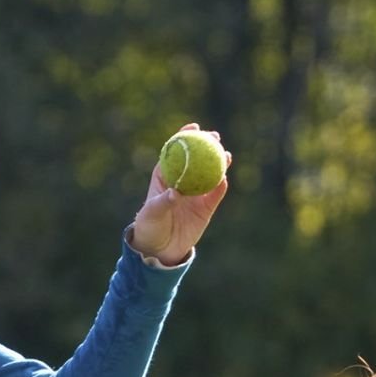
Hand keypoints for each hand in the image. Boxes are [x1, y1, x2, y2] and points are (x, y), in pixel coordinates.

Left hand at [127, 124, 230, 266]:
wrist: (160, 250)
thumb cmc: (149, 227)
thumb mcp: (151, 213)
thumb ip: (163, 202)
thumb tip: (176, 192)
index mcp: (165, 176)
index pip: (176, 152)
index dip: (185, 137)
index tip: (193, 126)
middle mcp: (182, 182)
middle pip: (197, 159)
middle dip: (207, 145)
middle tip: (215, 137)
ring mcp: (195, 194)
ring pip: (209, 174)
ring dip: (219, 163)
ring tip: (226, 155)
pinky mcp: (205, 208)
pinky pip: (215, 195)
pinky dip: (220, 186)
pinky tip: (224, 179)